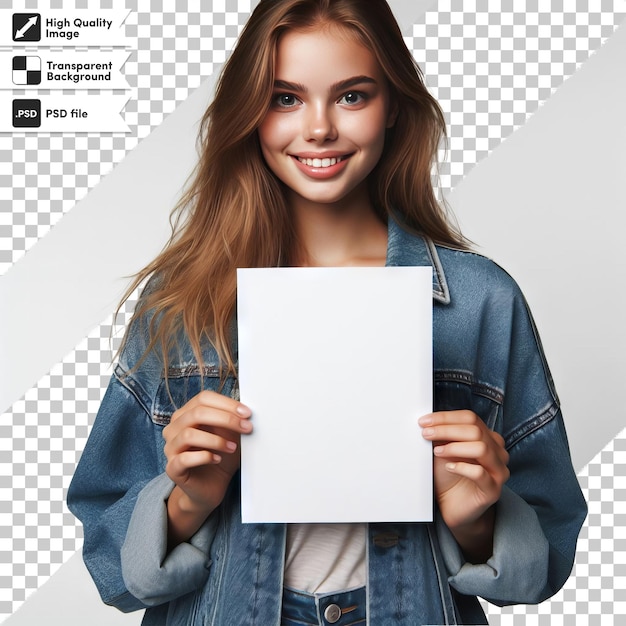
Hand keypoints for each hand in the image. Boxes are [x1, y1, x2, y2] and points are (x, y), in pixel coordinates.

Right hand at [163, 390, 252, 544]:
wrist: (211, 487)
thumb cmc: (221, 457)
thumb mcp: (230, 435)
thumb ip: (233, 421)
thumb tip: (246, 410)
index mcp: (186, 414)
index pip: (203, 398)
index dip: (226, 403)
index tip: (247, 413)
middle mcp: (174, 428)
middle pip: (196, 413)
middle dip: (225, 419)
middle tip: (246, 427)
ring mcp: (171, 448)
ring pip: (189, 434)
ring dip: (216, 440)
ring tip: (233, 448)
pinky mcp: (172, 468)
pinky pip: (184, 458)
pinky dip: (204, 456)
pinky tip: (217, 459)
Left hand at [419, 410, 508, 561]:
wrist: (452, 506)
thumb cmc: (448, 475)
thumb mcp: (443, 449)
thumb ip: (442, 434)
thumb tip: (428, 420)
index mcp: (487, 437)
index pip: (470, 417)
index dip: (446, 417)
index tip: (424, 421)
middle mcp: (497, 451)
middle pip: (475, 430)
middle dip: (446, 430)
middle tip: (426, 434)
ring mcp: (498, 471)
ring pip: (481, 448)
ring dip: (454, 447)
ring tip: (437, 451)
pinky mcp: (493, 490)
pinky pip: (480, 473)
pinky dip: (461, 467)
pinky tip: (448, 467)